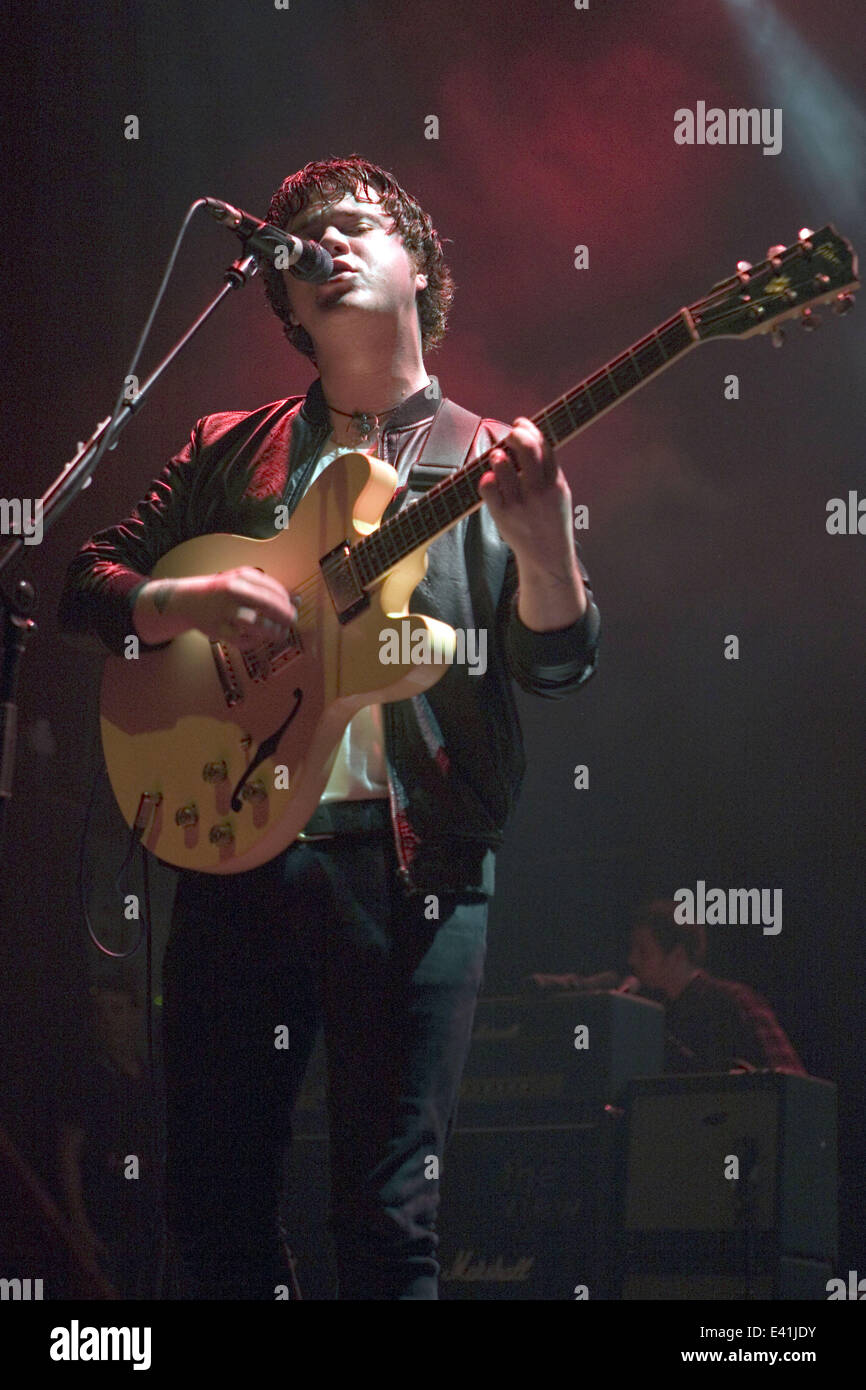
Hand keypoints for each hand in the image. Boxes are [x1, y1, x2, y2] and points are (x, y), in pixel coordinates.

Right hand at [136, 568, 296, 648]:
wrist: (189, 601)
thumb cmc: (223, 592)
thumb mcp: (245, 582)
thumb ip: (270, 591)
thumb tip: (298, 600)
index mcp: (242, 576)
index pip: (273, 590)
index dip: (287, 603)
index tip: (292, 610)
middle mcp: (233, 591)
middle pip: (268, 605)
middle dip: (285, 616)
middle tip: (291, 622)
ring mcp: (224, 611)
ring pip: (256, 623)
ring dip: (271, 631)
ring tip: (278, 633)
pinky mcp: (218, 629)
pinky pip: (243, 640)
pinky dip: (254, 641)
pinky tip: (256, 637)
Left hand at [478, 418, 574, 567]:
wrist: (548, 557)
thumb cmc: (549, 521)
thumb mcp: (558, 494)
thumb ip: (547, 470)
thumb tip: (528, 439)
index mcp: (556, 482)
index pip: (544, 444)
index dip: (530, 428)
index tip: (520, 423)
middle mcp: (539, 490)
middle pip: (526, 447)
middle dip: (515, 433)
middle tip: (508, 435)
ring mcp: (520, 503)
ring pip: (502, 464)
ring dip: (497, 455)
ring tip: (497, 458)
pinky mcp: (503, 515)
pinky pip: (487, 486)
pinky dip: (486, 478)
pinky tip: (490, 480)